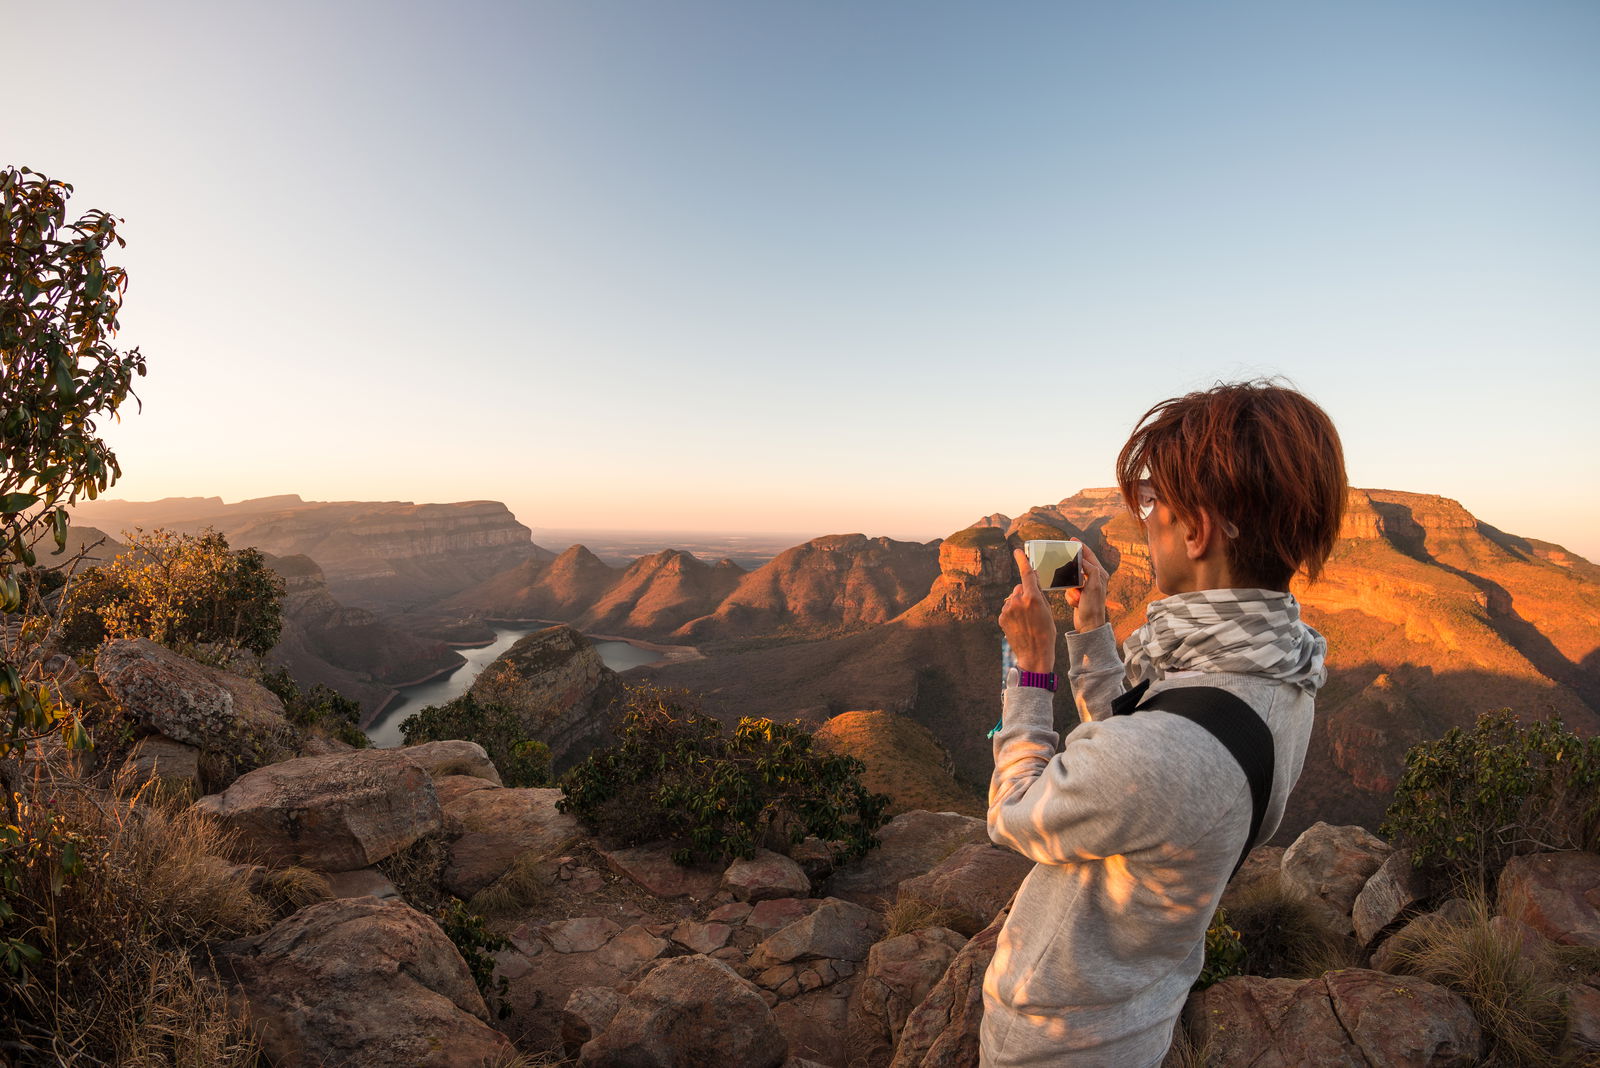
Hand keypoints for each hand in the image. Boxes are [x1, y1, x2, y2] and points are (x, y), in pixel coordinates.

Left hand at [1001, 548, 1056, 672]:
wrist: (1034, 654)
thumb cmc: (1046, 632)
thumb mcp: (1047, 611)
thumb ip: (1038, 594)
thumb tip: (1032, 581)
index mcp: (1032, 598)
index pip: (1026, 574)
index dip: (1022, 561)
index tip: (1017, 551)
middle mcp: (1017, 601)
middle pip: (1020, 588)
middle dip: (1025, 594)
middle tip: (1033, 610)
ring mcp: (1007, 610)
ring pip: (1013, 599)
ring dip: (1019, 604)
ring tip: (1027, 620)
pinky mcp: (1001, 618)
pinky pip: (1008, 609)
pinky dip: (1013, 613)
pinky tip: (1020, 625)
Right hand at [1065, 543, 1108, 633]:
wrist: (1089, 625)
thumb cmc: (1093, 606)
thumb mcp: (1094, 585)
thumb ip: (1090, 570)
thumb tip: (1083, 561)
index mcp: (1100, 574)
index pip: (1089, 556)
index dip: (1081, 547)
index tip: (1072, 540)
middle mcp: (1094, 578)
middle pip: (1079, 566)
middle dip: (1072, 570)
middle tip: (1064, 567)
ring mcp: (1086, 586)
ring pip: (1071, 578)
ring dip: (1071, 588)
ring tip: (1077, 597)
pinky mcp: (1079, 594)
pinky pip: (1069, 588)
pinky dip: (1070, 595)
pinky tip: (1075, 602)